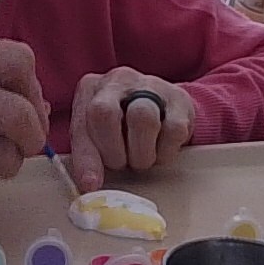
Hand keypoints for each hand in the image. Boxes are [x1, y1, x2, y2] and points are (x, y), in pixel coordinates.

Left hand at [69, 67, 194, 192]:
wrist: (161, 109)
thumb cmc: (120, 126)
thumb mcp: (96, 136)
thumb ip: (88, 155)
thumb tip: (90, 184)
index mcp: (90, 87)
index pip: (83, 122)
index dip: (87, 157)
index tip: (91, 184)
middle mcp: (118, 80)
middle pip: (106, 113)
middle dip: (114, 151)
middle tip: (122, 163)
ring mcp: (151, 86)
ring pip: (142, 118)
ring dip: (141, 154)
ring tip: (141, 159)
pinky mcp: (180, 100)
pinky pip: (174, 130)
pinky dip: (166, 151)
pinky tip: (160, 150)